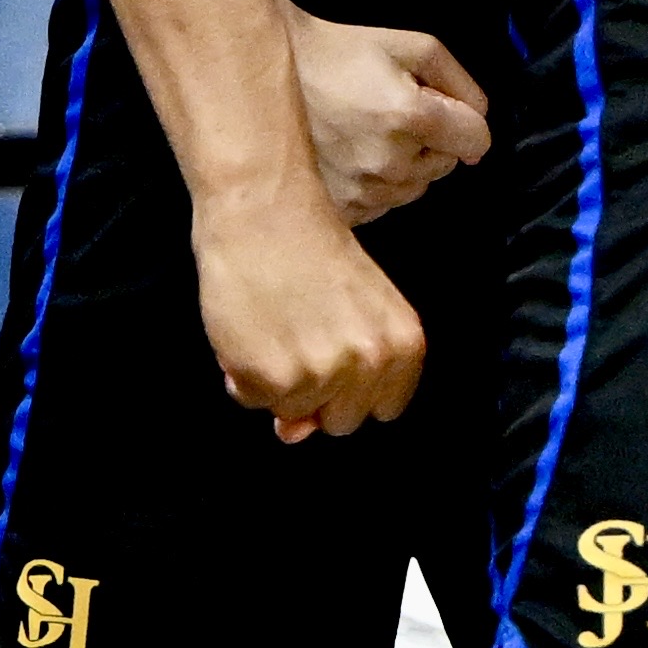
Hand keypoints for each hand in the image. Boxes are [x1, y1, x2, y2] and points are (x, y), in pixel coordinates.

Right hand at [191, 187, 424, 440]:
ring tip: (274, 330)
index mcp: (405, 343)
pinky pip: (254, 403)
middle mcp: (374, 362)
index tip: (334, 358)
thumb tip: (295, 433)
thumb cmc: (310, 255)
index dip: (352, 391)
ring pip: (294, 416)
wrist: (267, 214)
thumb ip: (342, 378)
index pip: (385, 409)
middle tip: (299, 340)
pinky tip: (248, 334)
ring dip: (275, 384)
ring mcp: (326, 373)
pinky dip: (242, 377)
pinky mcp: (278, 377)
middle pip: (342, 422)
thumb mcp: (353, 314)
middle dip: (316, 395)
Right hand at [281, 8, 491, 224]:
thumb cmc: (342, 54)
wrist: (269, 75)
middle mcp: (388, 163)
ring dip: (403, 166)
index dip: (466, 122)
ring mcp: (359, 191)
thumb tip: (480, 119)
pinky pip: (379, 206)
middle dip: (432, 142)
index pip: (478, 141)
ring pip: (413, 189)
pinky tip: (349, 157)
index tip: (444, 112)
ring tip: (367, 134)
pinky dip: (374, 186)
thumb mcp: (415, 46)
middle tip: (393, 115)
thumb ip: (461, 83)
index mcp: (411, 119)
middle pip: (445, 166)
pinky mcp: (336, 208)